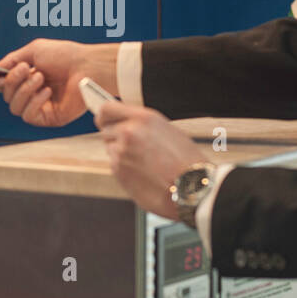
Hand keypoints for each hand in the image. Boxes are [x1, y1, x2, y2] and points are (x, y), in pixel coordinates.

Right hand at [0, 39, 117, 126]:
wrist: (88, 65)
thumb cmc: (65, 56)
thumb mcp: (33, 51)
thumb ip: (10, 62)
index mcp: (29, 78)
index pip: (5, 85)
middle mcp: (34, 94)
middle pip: (7, 97)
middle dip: (13, 82)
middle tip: (28, 69)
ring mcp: (41, 107)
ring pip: (15, 108)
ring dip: (24, 91)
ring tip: (40, 78)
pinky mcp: (50, 118)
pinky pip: (29, 116)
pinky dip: (34, 102)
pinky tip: (46, 92)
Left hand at [95, 100, 206, 219]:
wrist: (192, 187)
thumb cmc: (186, 160)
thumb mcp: (166, 130)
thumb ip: (141, 125)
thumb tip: (123, 125)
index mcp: (142, 118)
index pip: (107, 109)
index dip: (104, 115)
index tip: (104, 120)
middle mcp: (128, 132)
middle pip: (106, 130)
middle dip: (115, 137)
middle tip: (132, 147)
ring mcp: (121, 153)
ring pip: (111, 149)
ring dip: (121, 154)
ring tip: (144, 163)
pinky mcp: (119, 172)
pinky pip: (115, 166)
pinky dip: (125, 169)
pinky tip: (143, 173)